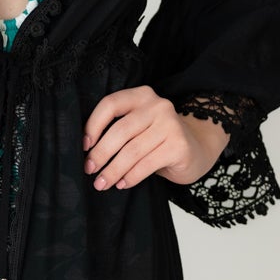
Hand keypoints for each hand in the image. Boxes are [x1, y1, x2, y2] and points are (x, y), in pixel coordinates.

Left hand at [82, 83, 230, 190]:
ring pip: (132, 151)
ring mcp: (171, 124)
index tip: (84, 146)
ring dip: (113, 170)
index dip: (93, 125)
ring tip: (102, 183)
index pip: (110, 104)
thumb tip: (87, 152)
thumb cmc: (158, 140)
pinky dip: (131, 177)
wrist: (196, 149)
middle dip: (100, 154)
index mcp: (142, 96)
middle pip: (120, 131)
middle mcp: (158, 106)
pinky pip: (146, 164)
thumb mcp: (138, 126)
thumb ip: (118, 129)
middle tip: (89, 170)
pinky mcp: (179, 146)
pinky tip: (122, 183)